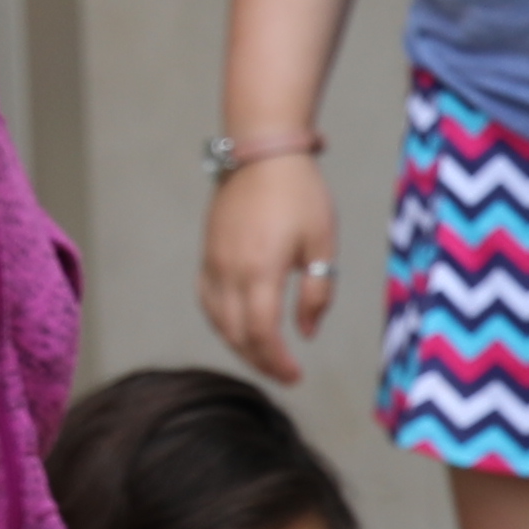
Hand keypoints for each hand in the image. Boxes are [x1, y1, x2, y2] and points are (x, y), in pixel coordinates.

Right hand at [197, 151, 342, 383]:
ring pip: (217, 321)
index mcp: (260, 269)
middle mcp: (229, 270)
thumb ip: (317, 292)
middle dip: (260, 361)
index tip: (296, 375)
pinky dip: (221, 323)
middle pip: (236, 334)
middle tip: (284, 373)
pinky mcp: (207, 254)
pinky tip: (238, 329)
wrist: (262, 153)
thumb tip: (307, 331)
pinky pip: (207, 300)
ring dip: (239, 345)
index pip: (261, 332)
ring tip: (265, 356)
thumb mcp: (322, 242)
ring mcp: (213, 262)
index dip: (277, 362)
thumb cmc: (300, 193)